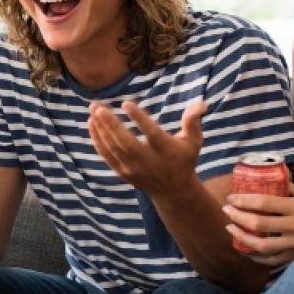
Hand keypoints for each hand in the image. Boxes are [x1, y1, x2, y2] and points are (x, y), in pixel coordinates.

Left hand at [88, 99, 205, 196]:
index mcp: (165, 150)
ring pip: (113, 148)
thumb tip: (201, 103)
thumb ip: (193, 122)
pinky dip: (98, 141)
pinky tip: (91, 125)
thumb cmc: (184, 159)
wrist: (173, 190)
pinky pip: (107, 156)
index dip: (138, 118)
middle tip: (97, 106)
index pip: (150, 133)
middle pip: (125, 142)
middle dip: (109, 123)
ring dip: (100, 129)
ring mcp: (133, 168)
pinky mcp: (123, 173)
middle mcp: (148, 160)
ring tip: (92, 110)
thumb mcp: (193, 141)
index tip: (125, 103)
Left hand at [223, 184, 293, 266]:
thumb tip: (271, 180)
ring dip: (242, 239)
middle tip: (226, 210)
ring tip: (230, 230)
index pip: (264, 203)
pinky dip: (258, 257)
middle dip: (237, 217)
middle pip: (258, 224)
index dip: (243, 200)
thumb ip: (291, 189)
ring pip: (263, 246)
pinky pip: (274, 260)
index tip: (231, 197)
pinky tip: (247, 251)